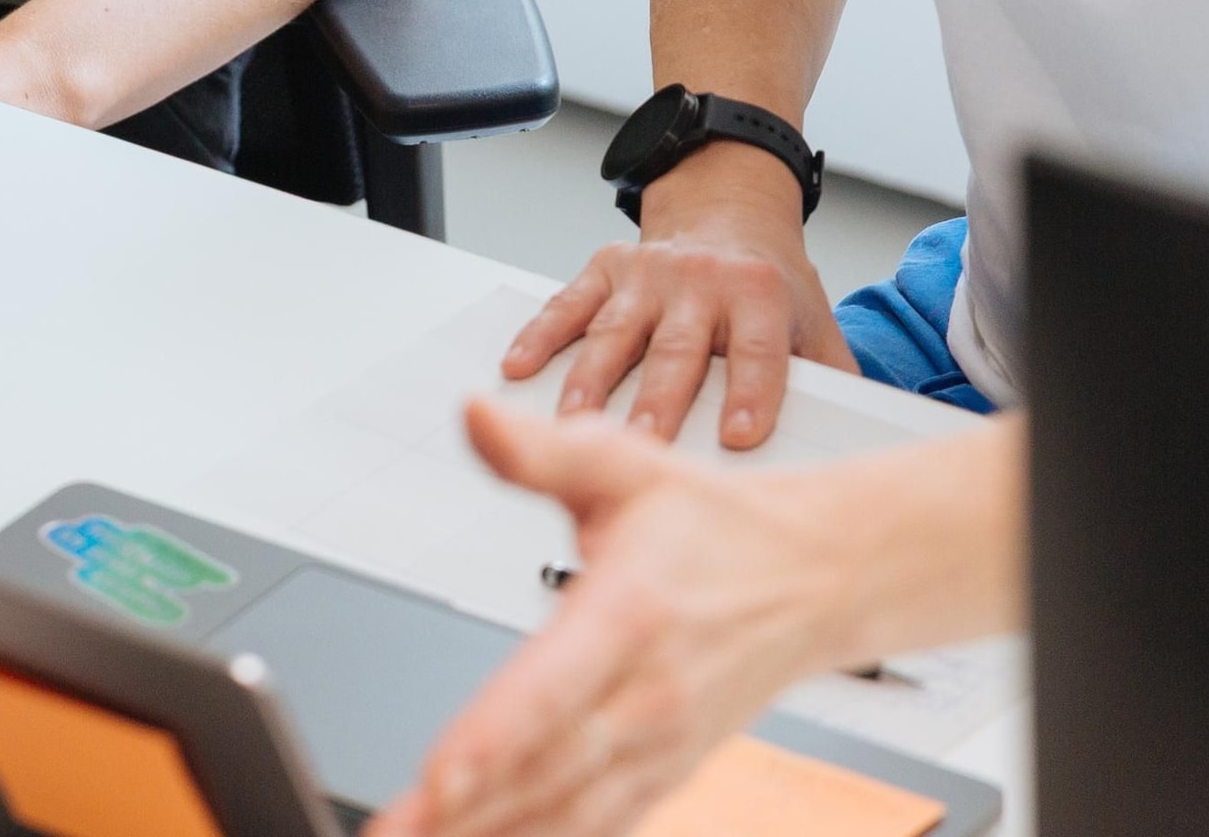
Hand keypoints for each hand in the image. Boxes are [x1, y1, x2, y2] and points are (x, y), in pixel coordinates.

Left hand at [365, 400, 867, 836]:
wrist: (818, 577)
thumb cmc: (717, 524)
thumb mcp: (630, 467)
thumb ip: (543, 450)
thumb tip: (474, 415)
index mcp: (632, 612)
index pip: (555, 687)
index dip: (497, 737)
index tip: (442, 777)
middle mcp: (649, 693)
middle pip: (547, 769)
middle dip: (464, 814)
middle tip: (390, 835)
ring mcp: (659, 743)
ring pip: (568, 811)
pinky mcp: (665, 771)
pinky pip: (599, 823)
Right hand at [500, 144, 848, 448]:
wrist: (727, 202)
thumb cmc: (767, 278)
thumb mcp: (813, 316)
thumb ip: (832, 375)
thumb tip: (865, 441)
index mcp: (758, 294)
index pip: (760, 350)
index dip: (753, 393)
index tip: (741, 438)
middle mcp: (701, 282)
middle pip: (678, 349)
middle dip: (661, 400)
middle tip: (644, 447)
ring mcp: (648, 275)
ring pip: (616, 332)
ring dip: (593, 380)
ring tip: (576, 424)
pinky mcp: (606, 269)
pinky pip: (568, 305)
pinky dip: (540, 336)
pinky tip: (518, 367)